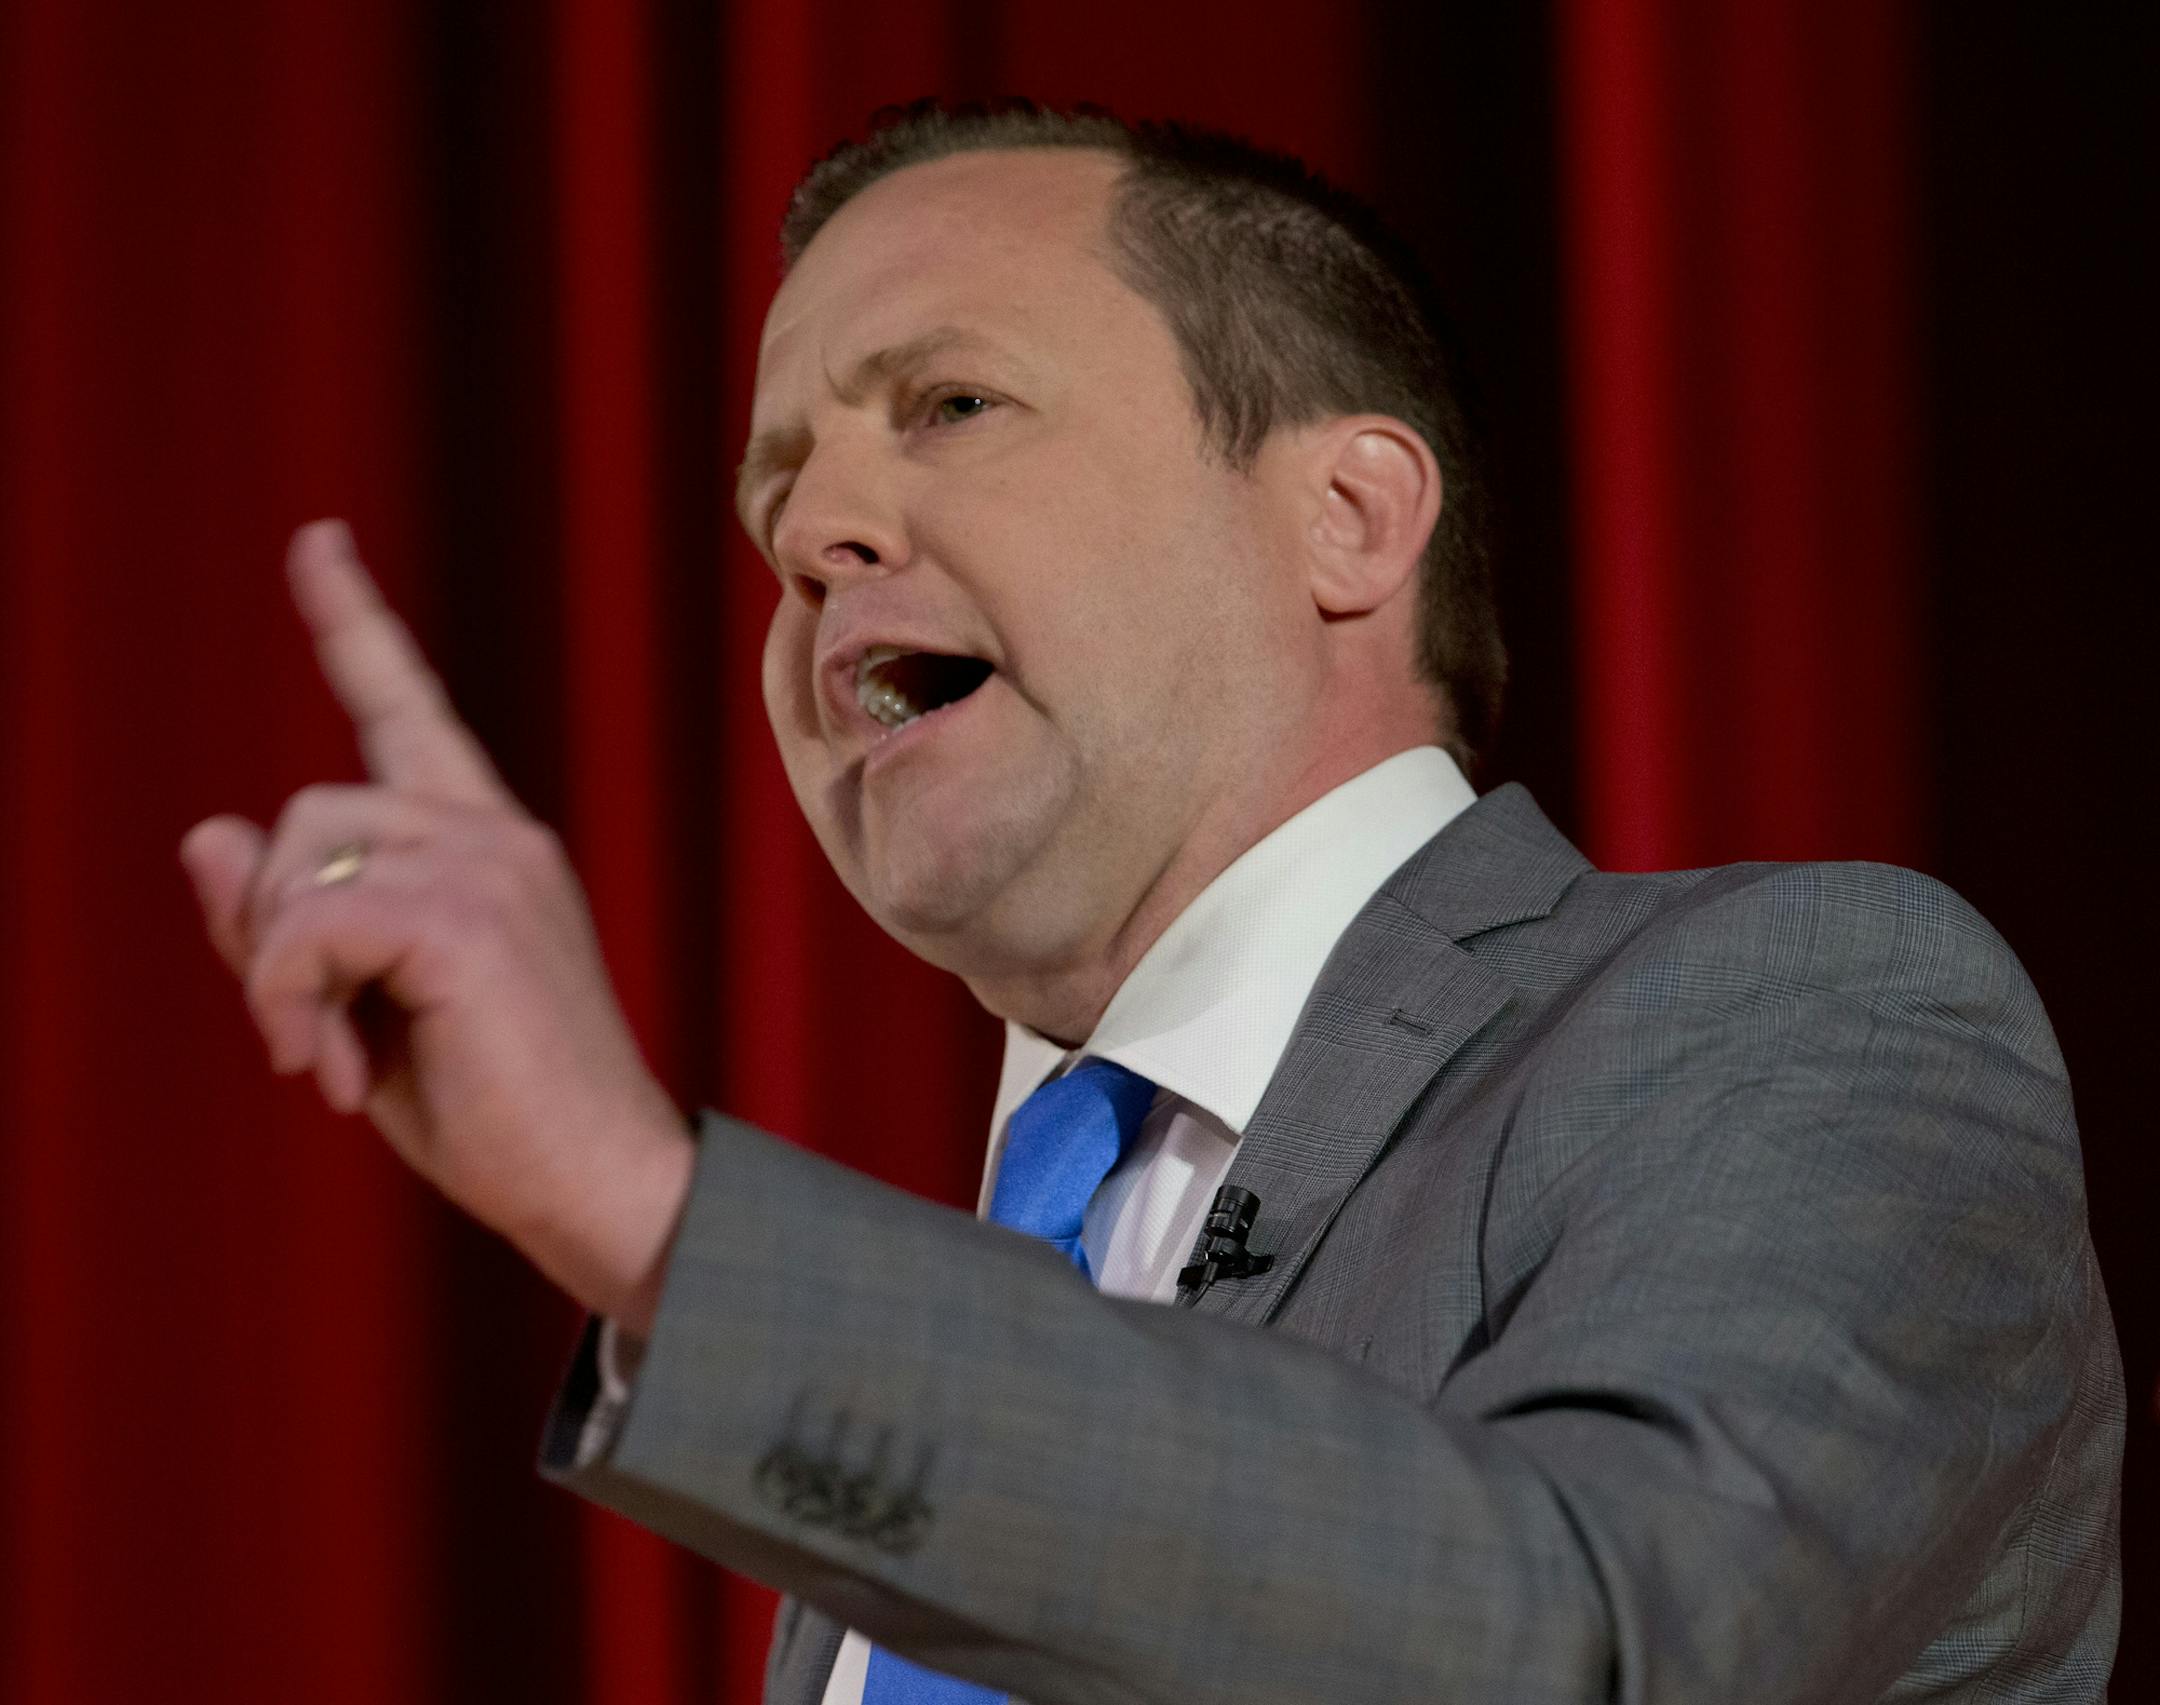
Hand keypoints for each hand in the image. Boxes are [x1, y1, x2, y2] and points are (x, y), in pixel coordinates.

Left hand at [179, 520, 693, 1331]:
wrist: (602, 1184)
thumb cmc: (495, 1110)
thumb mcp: (363, 1011)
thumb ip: (285, 928)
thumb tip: (205, 828)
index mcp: (487, 847)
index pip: (408, 708)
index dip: (354, 621)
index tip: (315, 542)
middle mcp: (497, 834)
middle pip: (311, 805)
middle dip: (273, 923)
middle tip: (308, 1036)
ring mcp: (493, 867)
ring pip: (302, 855)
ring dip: (279, 970)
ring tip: (329, 1057)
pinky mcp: (469, 920)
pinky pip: (312, 924)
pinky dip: (289, 999)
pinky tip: (333, 1071)